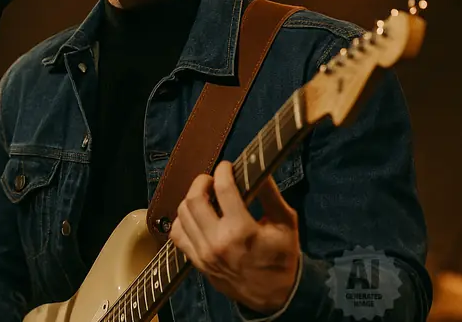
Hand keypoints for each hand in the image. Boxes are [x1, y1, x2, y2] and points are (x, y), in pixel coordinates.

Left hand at [169, 161, 300, 314]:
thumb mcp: (285, 224)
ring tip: (205, 196)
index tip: (226, 166)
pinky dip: (182, 220)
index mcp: (242, 231)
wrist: (274, 296)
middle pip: (194, 199)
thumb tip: (258, 167)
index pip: (223, 189)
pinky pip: (176, 234)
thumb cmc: (282, 257)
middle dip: (201, 181)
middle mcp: (218, 241)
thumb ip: (271, 194)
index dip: (223, 171)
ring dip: (191, 198)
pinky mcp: (197, 262)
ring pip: (182, 214)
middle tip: (212, 179)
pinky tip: (195, 216)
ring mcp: (204, 253)